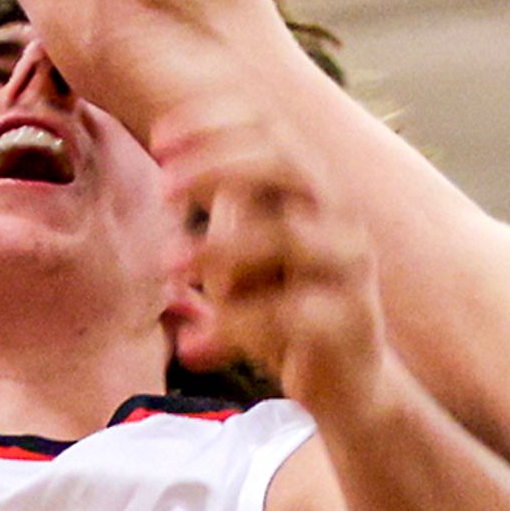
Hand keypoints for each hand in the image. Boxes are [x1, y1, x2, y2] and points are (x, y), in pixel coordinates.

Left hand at [159, 104, 390, 420]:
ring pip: (287, 235)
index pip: (272, 129)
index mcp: (313, 193)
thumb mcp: (247, 256)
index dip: (215, 123)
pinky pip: (286, 314)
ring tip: (170, 267)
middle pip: (285, 163)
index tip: (159, 138)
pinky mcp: (349, 324)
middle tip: (164, 185)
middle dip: (217, 164)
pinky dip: (232, 326)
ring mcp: (349, 269)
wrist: (348, 387)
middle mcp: (338, 218)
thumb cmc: (287, 310)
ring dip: (219, 245)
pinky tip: (194, 348)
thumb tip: (169, 167)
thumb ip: (225, 212)